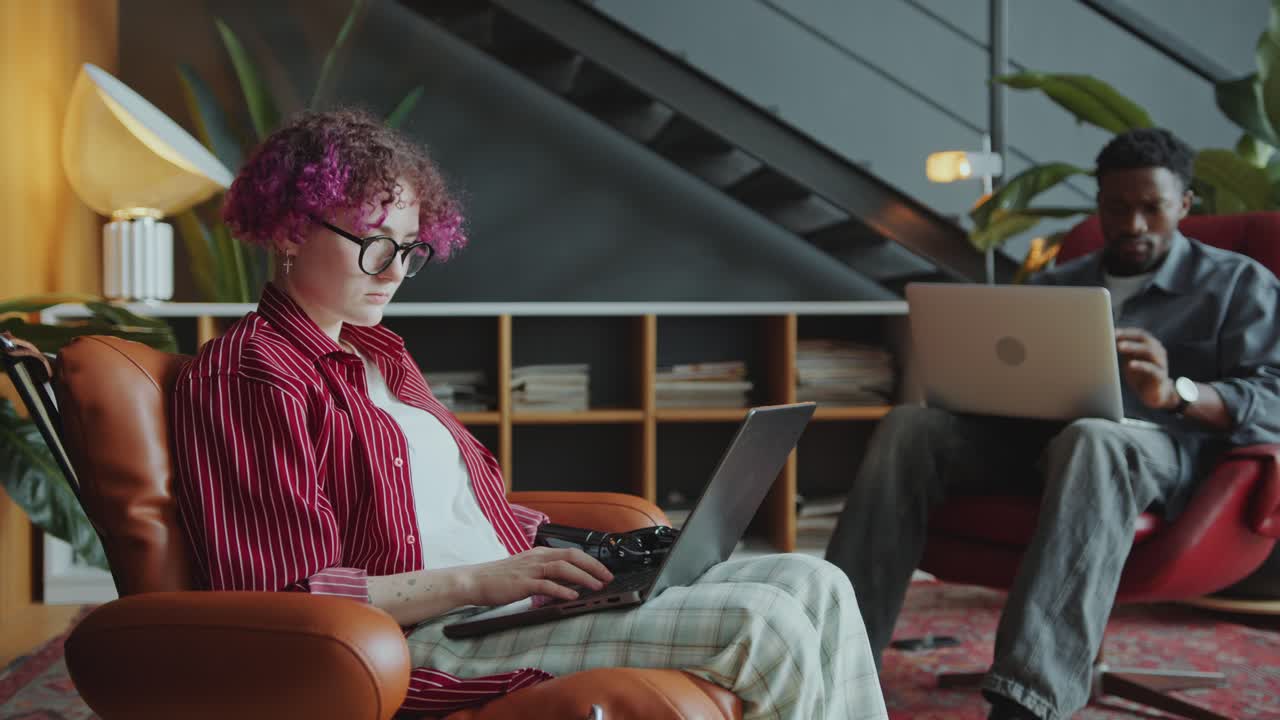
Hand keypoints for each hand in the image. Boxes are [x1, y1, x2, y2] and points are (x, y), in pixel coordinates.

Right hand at [461, 546, 614, 606]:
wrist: (474, 581)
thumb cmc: (499, 578)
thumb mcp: (526, 571)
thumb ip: (546, 574)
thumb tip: (568, 583)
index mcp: (539, 554)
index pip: (571, 552)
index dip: (591, 561)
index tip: (604, 571)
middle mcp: (537, 558)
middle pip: (572, 556)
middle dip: (593, 567)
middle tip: (608, 578)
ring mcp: (530, 570)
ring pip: (563, 568)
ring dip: (583, 577)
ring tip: (596, 587)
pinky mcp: (522, 583)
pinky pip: (546, 585)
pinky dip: (562, 590)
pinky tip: (573, 596)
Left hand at [1115, 327, 1175, 409]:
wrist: (1153, 395)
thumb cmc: (1139, 374)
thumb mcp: (1129, 360)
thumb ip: (1122, 350)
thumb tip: (1103, 339)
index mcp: (1151, 346)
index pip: (1140, 334)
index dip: (1126, 332)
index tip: (1111, 331)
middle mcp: (1158, 352)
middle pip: (1145, 340)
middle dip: (1129, 337)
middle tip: (1114, 336)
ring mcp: (1161, 364)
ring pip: (1149, 352)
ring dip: (1133, 347)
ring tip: (1120, 346)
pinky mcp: (1160, 377)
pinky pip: (1152, 369)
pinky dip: (1141, 365)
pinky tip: (1131, 364)